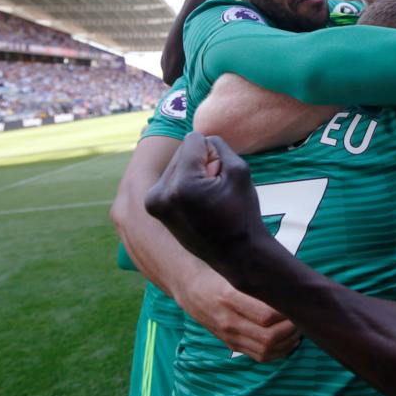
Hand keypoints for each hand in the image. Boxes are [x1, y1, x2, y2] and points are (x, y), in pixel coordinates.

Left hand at [145, 132, 267, 265]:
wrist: (236, 254)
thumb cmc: (242, 213)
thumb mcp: (239, 170)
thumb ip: (217, 145)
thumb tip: (198, 141)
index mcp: (181, 185)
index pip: (193, 140)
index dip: (214, 154)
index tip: (221, 178)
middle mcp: (160, 193)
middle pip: (181, 152)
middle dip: (201, 164)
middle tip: (215, 192)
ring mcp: (153, 202)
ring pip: (175, 164)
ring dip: (192, 174)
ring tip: (207, 200)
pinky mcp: (153, 207)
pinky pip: (170, 179)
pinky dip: (184, 184)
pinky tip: (197, 204)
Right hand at [179, 267, 300, 361]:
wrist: (190, 288)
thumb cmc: (218, 273)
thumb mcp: (234, 271)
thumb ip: (257, 278)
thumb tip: (289, 281)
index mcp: (229, 298)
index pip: (266, 315)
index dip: (287, 312)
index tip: (298, 303)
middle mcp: (228, 321)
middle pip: (269, 337)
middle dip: (291, 329)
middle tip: (302, 316)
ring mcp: (230, 336)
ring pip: (266, 350)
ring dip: (288, 342)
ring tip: (298, 328)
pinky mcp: (232, 345)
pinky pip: (259, 356)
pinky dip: (279, 352)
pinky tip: (289, 340)